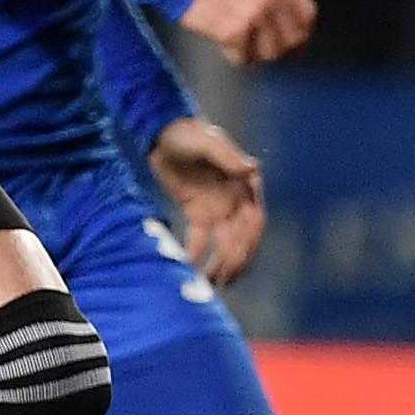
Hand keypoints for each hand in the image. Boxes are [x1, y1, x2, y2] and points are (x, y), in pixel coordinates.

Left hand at [149, 115, 266, 285]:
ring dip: (221, 263)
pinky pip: (201, 238)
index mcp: (245, 184)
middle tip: (223, 280)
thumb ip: (228, 157)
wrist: (160, 132)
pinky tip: (189, 266)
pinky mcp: (198, 212)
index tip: (237, 260)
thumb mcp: (208, 143)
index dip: (249, 243)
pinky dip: (197, 253)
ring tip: (210, 283)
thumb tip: (252, 168)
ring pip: (225, 243)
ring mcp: (217, 208)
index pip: (254, 220)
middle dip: (235, 260)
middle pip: (241, 237)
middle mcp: (236, 199)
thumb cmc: (188, 133)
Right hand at [180, 0, 315, 63]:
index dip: (300, 33)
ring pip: (270, 54)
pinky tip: (222, 42)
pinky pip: (243, 59)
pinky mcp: (234, 30)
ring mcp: (254, 13)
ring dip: (255, 54)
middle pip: (293, 40)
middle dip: (278, 48)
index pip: (308, 16)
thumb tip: (304, 23)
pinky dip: (233, 55)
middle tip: (260, 47)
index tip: (289, 42)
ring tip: (240, 43)